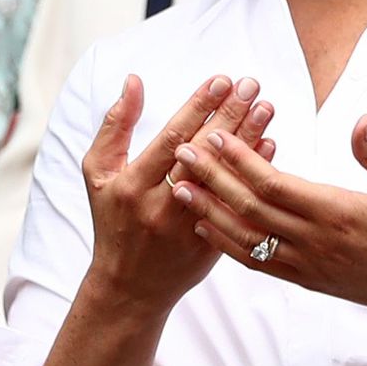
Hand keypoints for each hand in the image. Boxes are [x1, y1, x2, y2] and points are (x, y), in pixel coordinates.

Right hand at [78, 73, 274, 312]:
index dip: (198, 107)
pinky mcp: (211, 244)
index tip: (221, 80)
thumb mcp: (98, 173)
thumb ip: (115, 126)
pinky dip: (253, 174)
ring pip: (224, 178)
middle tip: (251, 86)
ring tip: (266, 108)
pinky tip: (269, 147)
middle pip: (203, 153)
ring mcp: (189, 227)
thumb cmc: (112, 219)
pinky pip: (237, 203)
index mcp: (133, 185)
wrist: (129, 285)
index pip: (172, 138)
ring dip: (248, 140)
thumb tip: (134, 81)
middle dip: (229, 115)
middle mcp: (161, 205)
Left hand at [173, 114, 366, 324]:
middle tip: (181, 152)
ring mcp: (306, 264)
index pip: (275, 185)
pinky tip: (205, 225)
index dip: (241, 161)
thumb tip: (362, 120)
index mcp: (336, 213)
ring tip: (178, 187)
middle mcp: (314, 242)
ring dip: (209, 211)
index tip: (216, 135)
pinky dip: (226, 243)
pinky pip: (256, 262)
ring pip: (245, 238)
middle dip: (212, 179)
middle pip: (250, 209)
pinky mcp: (305, 278)